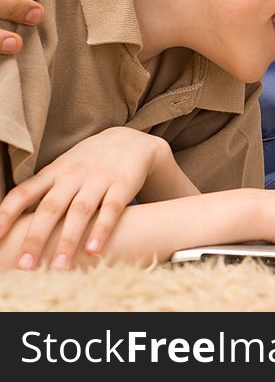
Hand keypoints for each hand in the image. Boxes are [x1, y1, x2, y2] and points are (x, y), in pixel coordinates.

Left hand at [0, 127, 174, 269]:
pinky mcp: (123, 184)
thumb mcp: (63, 169)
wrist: (130, 140)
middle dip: (36, 238)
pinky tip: (93, 250)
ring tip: (58, 267)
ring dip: (68, 240)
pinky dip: (101, 229)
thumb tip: (13, 225)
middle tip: (25, 266)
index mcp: (53, 172)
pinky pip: (111, 208)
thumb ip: (43, 192)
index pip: (24, 193)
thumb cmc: (89, 162)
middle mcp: (73, 175)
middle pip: (50, 207)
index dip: (7, 214)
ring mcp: (98, 179)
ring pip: (79, 211)